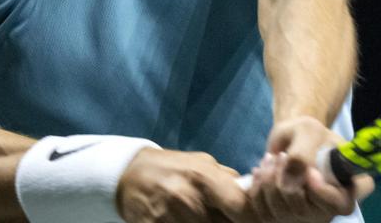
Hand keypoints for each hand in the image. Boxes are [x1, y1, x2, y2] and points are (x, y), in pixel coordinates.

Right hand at [117, 147, 257, 222]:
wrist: (129, 175)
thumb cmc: (172, 168)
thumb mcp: (202, 162)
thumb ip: (227, 178)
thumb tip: (252, 190)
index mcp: (204, 177)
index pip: (241, 207)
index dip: (250, 216)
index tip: (250, 217)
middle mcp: (188, 198)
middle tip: (222, 216)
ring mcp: (169, 217)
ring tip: (202, 217)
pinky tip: (186, 221)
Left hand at [246, 116, 373, 221]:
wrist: (292, 140)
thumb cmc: (306, 134)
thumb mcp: (307, 131)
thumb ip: (301, 155)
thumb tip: (290, 182)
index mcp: (347, 186)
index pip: (341, 204)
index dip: (323, 193)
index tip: (309, 172)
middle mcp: (329, 208)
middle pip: (303, 211)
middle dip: (285, 180)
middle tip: (281, 155)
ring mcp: (307, 217)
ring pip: (281, 214)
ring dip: (268, 182)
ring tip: (271, 159)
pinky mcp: (284, 218)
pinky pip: (264, 213)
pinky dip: (256, 189)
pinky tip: (261, 171)